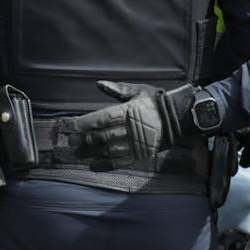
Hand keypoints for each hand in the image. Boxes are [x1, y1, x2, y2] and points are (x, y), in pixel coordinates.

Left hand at [64, 81, 197, 170]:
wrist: (178, 119)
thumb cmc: (155, 102)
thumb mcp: (137, 91)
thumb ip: (117, 89)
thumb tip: (99, 84)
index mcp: (128, 111)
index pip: (103, 118)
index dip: (86, 122)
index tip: (71, 125)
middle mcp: (131, 129)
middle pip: (103, 135)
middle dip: (85, 139)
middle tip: (70, 141)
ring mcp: (136, 144)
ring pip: (109, 150)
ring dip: (92, 152)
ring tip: (78, 153)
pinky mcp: (140, 155)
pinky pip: (121, 162)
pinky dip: (106, 165)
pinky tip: (93, 165)